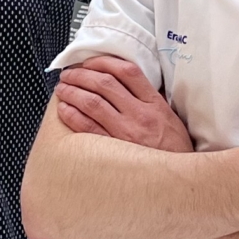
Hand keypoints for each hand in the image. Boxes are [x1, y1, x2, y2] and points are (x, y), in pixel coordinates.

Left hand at [54, 55, 192, 152]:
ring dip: (73, 92)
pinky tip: (64, 110)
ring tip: (62, 89)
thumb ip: (150, 99)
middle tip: (69, 73)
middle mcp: (139, 115)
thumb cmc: (173, 149)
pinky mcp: (114, 149)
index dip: (104, 62)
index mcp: (154, 103)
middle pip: (105, 83)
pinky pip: (88, 128)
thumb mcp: (169, 117)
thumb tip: (127, 84)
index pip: (127, 71)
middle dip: (81, 74)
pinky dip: (72, 116)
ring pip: (92, 103)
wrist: (176, 177)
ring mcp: (126, 132)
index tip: (90, 61)